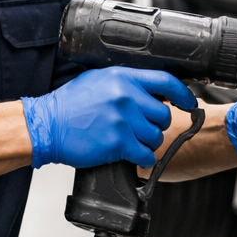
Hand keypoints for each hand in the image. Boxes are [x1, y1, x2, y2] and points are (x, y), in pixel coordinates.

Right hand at [22, 67, 197, 169]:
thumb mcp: (97, 81)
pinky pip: (145, 155)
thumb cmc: (69, 105)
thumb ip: (125, 84)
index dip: (183, 94)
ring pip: (156, 137)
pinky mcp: (118, 142)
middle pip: (163, 115)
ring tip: (128, 141)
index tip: (189, 103)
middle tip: (140, 129)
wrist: (47, 125)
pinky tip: (129, 155)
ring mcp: (122, 120)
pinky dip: (141, 158)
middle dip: (155, 125)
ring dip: (146, 143)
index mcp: (122, 77)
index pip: (165, 81)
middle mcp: (125, 96)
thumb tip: (152, 93)